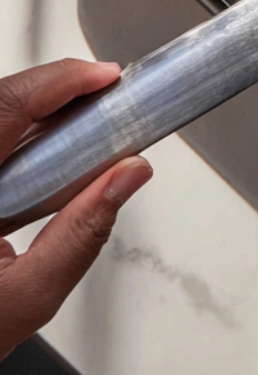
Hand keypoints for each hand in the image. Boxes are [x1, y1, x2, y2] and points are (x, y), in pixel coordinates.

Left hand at [0, 59, 151, 361]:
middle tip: (103, 94)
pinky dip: (17, 133)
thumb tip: (128, 175)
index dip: (60, 81)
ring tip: (82, 118)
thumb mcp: (27, 298)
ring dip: (36, 110)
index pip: (5, 106)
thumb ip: (82, 235)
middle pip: (0, 104)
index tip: (104, 76)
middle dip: (54, 89)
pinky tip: (45, 149)